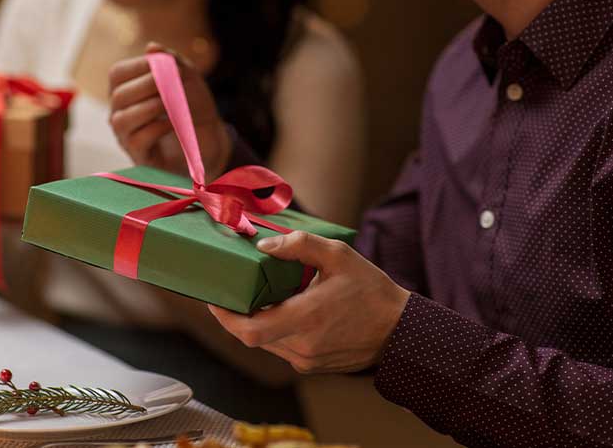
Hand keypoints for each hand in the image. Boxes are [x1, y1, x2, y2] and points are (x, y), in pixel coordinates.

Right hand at [108, 43, 231, 178]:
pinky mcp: (140, 156)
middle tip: (169, 84)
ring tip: (171, 104)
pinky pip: (137, 141)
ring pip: (121, 120)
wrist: (209, 138)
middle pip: (118, 96)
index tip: (161, 63)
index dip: (137, 66)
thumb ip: (171, 61)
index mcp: (127, 91)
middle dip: (145, 86)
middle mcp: (120, 113)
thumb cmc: (193, 106)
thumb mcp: (187, 78)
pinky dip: (156, 128)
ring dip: (149, 107)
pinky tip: (173, 123)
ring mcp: (127, 137)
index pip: (117, 73)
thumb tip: (151, 46)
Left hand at [209, 231, 410, 373]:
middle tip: (229, 291)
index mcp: (307, 319)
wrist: (399, 330)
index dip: (224, 316)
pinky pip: (280, 348)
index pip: (250, 329)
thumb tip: (264, 246)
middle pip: (252, 336)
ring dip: (256, 322)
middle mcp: (302, 346)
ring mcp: (306, 360)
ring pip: (265, 343)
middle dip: (236, 314)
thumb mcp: (338, 256)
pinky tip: (281, 310)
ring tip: (257, 296)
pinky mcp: (311, 366)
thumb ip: (300, 246)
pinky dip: (274, 329)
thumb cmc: (370, 290)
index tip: (213, 297)